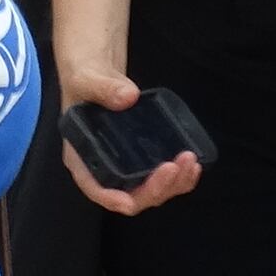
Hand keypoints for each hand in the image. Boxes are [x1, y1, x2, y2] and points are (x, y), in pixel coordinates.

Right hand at [57, 62, 201, 216]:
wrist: (98, 72)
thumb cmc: (83, 79)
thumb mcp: (87, 79)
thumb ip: (104, 88)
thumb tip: (128, 97)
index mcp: (81, 156)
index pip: (94, 187)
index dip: (111, 199)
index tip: (130, 202)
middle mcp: (103, 167)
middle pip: (130, 194)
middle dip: (155, 188)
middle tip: (175, 166)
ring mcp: (126, 164)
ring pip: (150, 190)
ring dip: (173, 183)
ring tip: (190, 161)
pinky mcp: (143, 156)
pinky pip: (162, 177)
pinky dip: (179, 177)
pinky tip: (194, 164)